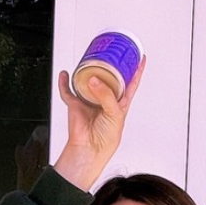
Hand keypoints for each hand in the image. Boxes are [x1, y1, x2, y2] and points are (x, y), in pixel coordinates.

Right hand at [53, 56, 145, 191]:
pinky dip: (65, 82)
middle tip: (111, 54)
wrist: (89, 150)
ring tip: (89, 60)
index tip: (140, 57)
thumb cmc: (106, 139)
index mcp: (120, 103)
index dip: (136, 70)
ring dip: (89, 72)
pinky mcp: (76, 105)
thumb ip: (106, 95)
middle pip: (109, 78)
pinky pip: (68, 91)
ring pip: (90, 81)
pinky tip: (66, 74)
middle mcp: (105, 100)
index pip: (131, 82)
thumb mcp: (115, 113)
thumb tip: (94, 80)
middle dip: (110, 66)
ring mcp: (90, 101)